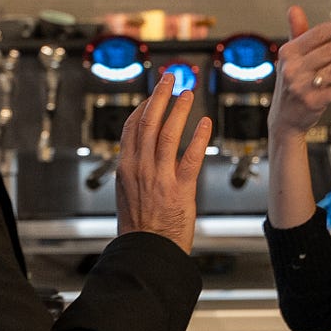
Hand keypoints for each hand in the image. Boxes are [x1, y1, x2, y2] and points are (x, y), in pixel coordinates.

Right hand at [115, 72, 212, 253]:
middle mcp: (140, 169)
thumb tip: (140, 156)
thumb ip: (135, 173)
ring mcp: (159, 178)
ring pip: (168, 134)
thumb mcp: (127, 195)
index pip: (132, 128)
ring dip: (179, 109)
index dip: (144, 106)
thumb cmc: (140, 229)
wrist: (146, 253)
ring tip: (188, 93)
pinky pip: (190, 157)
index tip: (154, 94)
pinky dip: (198, 137)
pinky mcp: (180, 189)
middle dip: (160, 96)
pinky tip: (205, 123)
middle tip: (170, 77)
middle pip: (148, 122)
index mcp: (125, 169)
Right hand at [268, 5, 330, 138]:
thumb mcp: (290, 58)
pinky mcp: (312, 102)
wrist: (284, 118)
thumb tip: (294, 9)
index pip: (317, 34)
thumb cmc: (292, 83)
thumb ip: (297, 33)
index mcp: (289, 53)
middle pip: (327, 50)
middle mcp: (293, 68)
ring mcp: (302, 86)